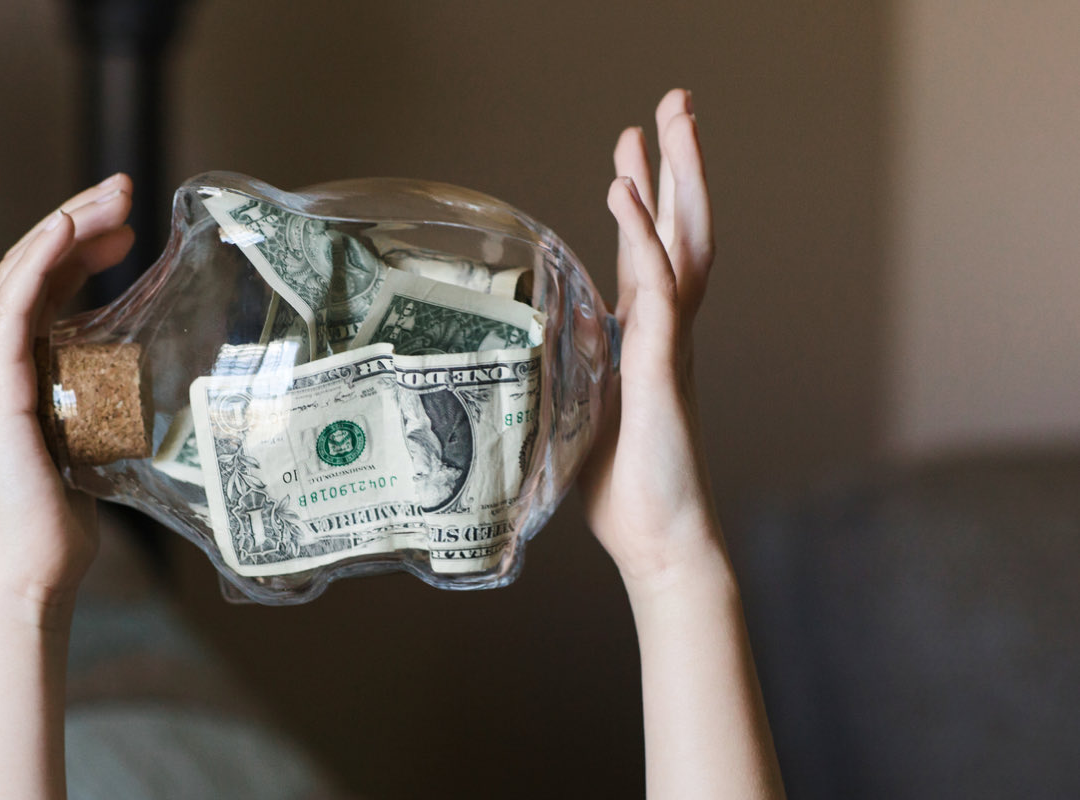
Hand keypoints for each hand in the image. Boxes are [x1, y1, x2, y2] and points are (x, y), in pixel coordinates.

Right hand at [0, 174, 135, 620]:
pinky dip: (36, 265)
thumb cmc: (64, 521)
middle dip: (77, 220)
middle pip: (33, 266)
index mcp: (27, 370)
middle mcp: (4, 363)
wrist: (34, 572)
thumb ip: (112, 410)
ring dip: (63, 226)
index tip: (129, 226)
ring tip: (109, 198)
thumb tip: (165, 396)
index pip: (46, 287)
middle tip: (124, 188)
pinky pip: (12, 312)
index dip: (81, 246)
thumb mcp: (98, 444)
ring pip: (19, 275)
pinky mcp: (0, 391)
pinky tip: (64, 232)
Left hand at [581, 89, 721, 589]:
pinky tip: (625, 192)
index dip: (642, 203)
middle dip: (677, 164)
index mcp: (646, 342)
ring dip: (674, 176)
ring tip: (667, 117)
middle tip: (672, 103)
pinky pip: (658, 288)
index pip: (650, 254)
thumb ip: (565, 380)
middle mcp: (665, 332)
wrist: (658, 540)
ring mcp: (669, 346)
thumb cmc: (621, 491)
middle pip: (681, 229)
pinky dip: (642, 235)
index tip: (628, 157)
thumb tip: (519, 367)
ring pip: (682, 241)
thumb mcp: (579, 418)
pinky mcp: (661, 368)